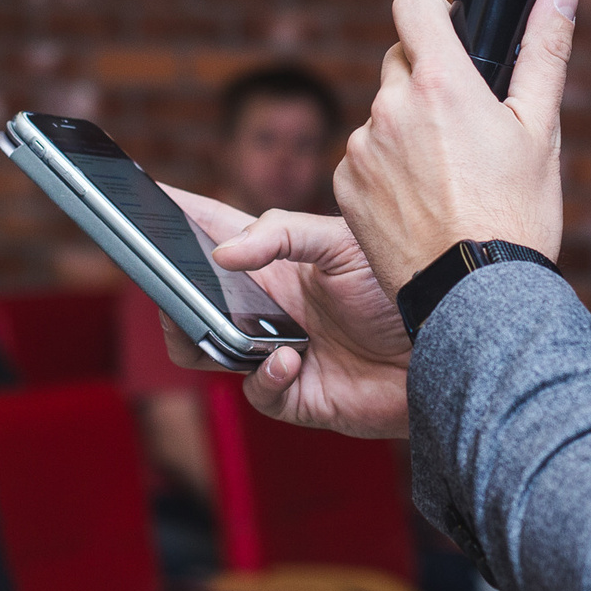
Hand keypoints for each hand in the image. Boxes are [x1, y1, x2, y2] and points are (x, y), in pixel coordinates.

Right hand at [159, 188, 413, 438]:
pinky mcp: (297, 395)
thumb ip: (283, 234)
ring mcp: (278, 351)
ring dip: (201, 338)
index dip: (177, 215)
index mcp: (277, 262)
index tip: (138, 195)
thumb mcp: (343, 242)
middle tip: (164, 281)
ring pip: (207, 350)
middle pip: (194, 299)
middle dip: (170, 291)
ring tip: (214, 326)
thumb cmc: (403, 285)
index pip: (214, 234)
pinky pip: (259, 392)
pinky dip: (267, 376)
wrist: (452, 340)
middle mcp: (270, 307)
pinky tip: (290, 358)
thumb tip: (223, 254)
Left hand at [336, 0, 576, 292]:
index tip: (447, 36)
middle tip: (464, 128)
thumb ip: (546, 49)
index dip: (431, 15)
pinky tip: (422, 204)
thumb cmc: (517, 214)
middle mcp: (391, 107)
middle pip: (398, 62)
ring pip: (382, 115)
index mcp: (442, 82)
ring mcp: (363, 148)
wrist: (477, 295)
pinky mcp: (344, 187)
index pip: (411, 6)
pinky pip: (363, 160)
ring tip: (448, 179)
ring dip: (406, 131)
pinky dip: (386, 172)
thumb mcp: (541, 128)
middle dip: (426, 81)